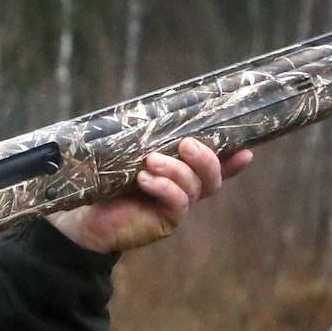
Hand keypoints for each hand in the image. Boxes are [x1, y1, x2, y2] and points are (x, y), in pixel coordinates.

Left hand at [49, 138, 253, 252]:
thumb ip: (147, 137)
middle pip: (213, 177)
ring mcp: (176, 207)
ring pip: (194, 187)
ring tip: (151, 161)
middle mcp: (184, 190)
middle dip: (205, 158)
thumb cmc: (106, 180)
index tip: (246, 150)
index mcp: (181, 172)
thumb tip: (156, 107)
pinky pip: (177, 204)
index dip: (232, 160)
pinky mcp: (165, 222)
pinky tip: (146, 180)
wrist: (84, 216)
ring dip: (176, 170)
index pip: (215, 166)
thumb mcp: (128, 153)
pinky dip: (165, 188)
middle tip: (186, 144)